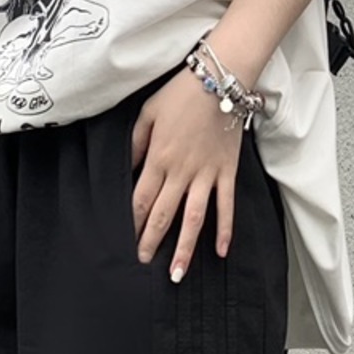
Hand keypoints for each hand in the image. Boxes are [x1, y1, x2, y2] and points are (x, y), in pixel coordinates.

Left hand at [130, 68, 243, 281]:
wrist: (220, 79)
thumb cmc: (181, 93)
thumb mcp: (147, 112)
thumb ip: (135, 143)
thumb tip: (127, 167)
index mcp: (158, 158)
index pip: (140, 199)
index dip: (132, 223)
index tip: (126, 242)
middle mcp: (180, 171)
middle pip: (163, 215)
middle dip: (151, 242)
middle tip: (144, 264)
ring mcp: (206, 175)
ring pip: (193, 219)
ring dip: (184, 248)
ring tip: (178, 274)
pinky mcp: (227, 172)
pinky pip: (226, 206)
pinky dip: (225, 230)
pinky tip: (221, 252)